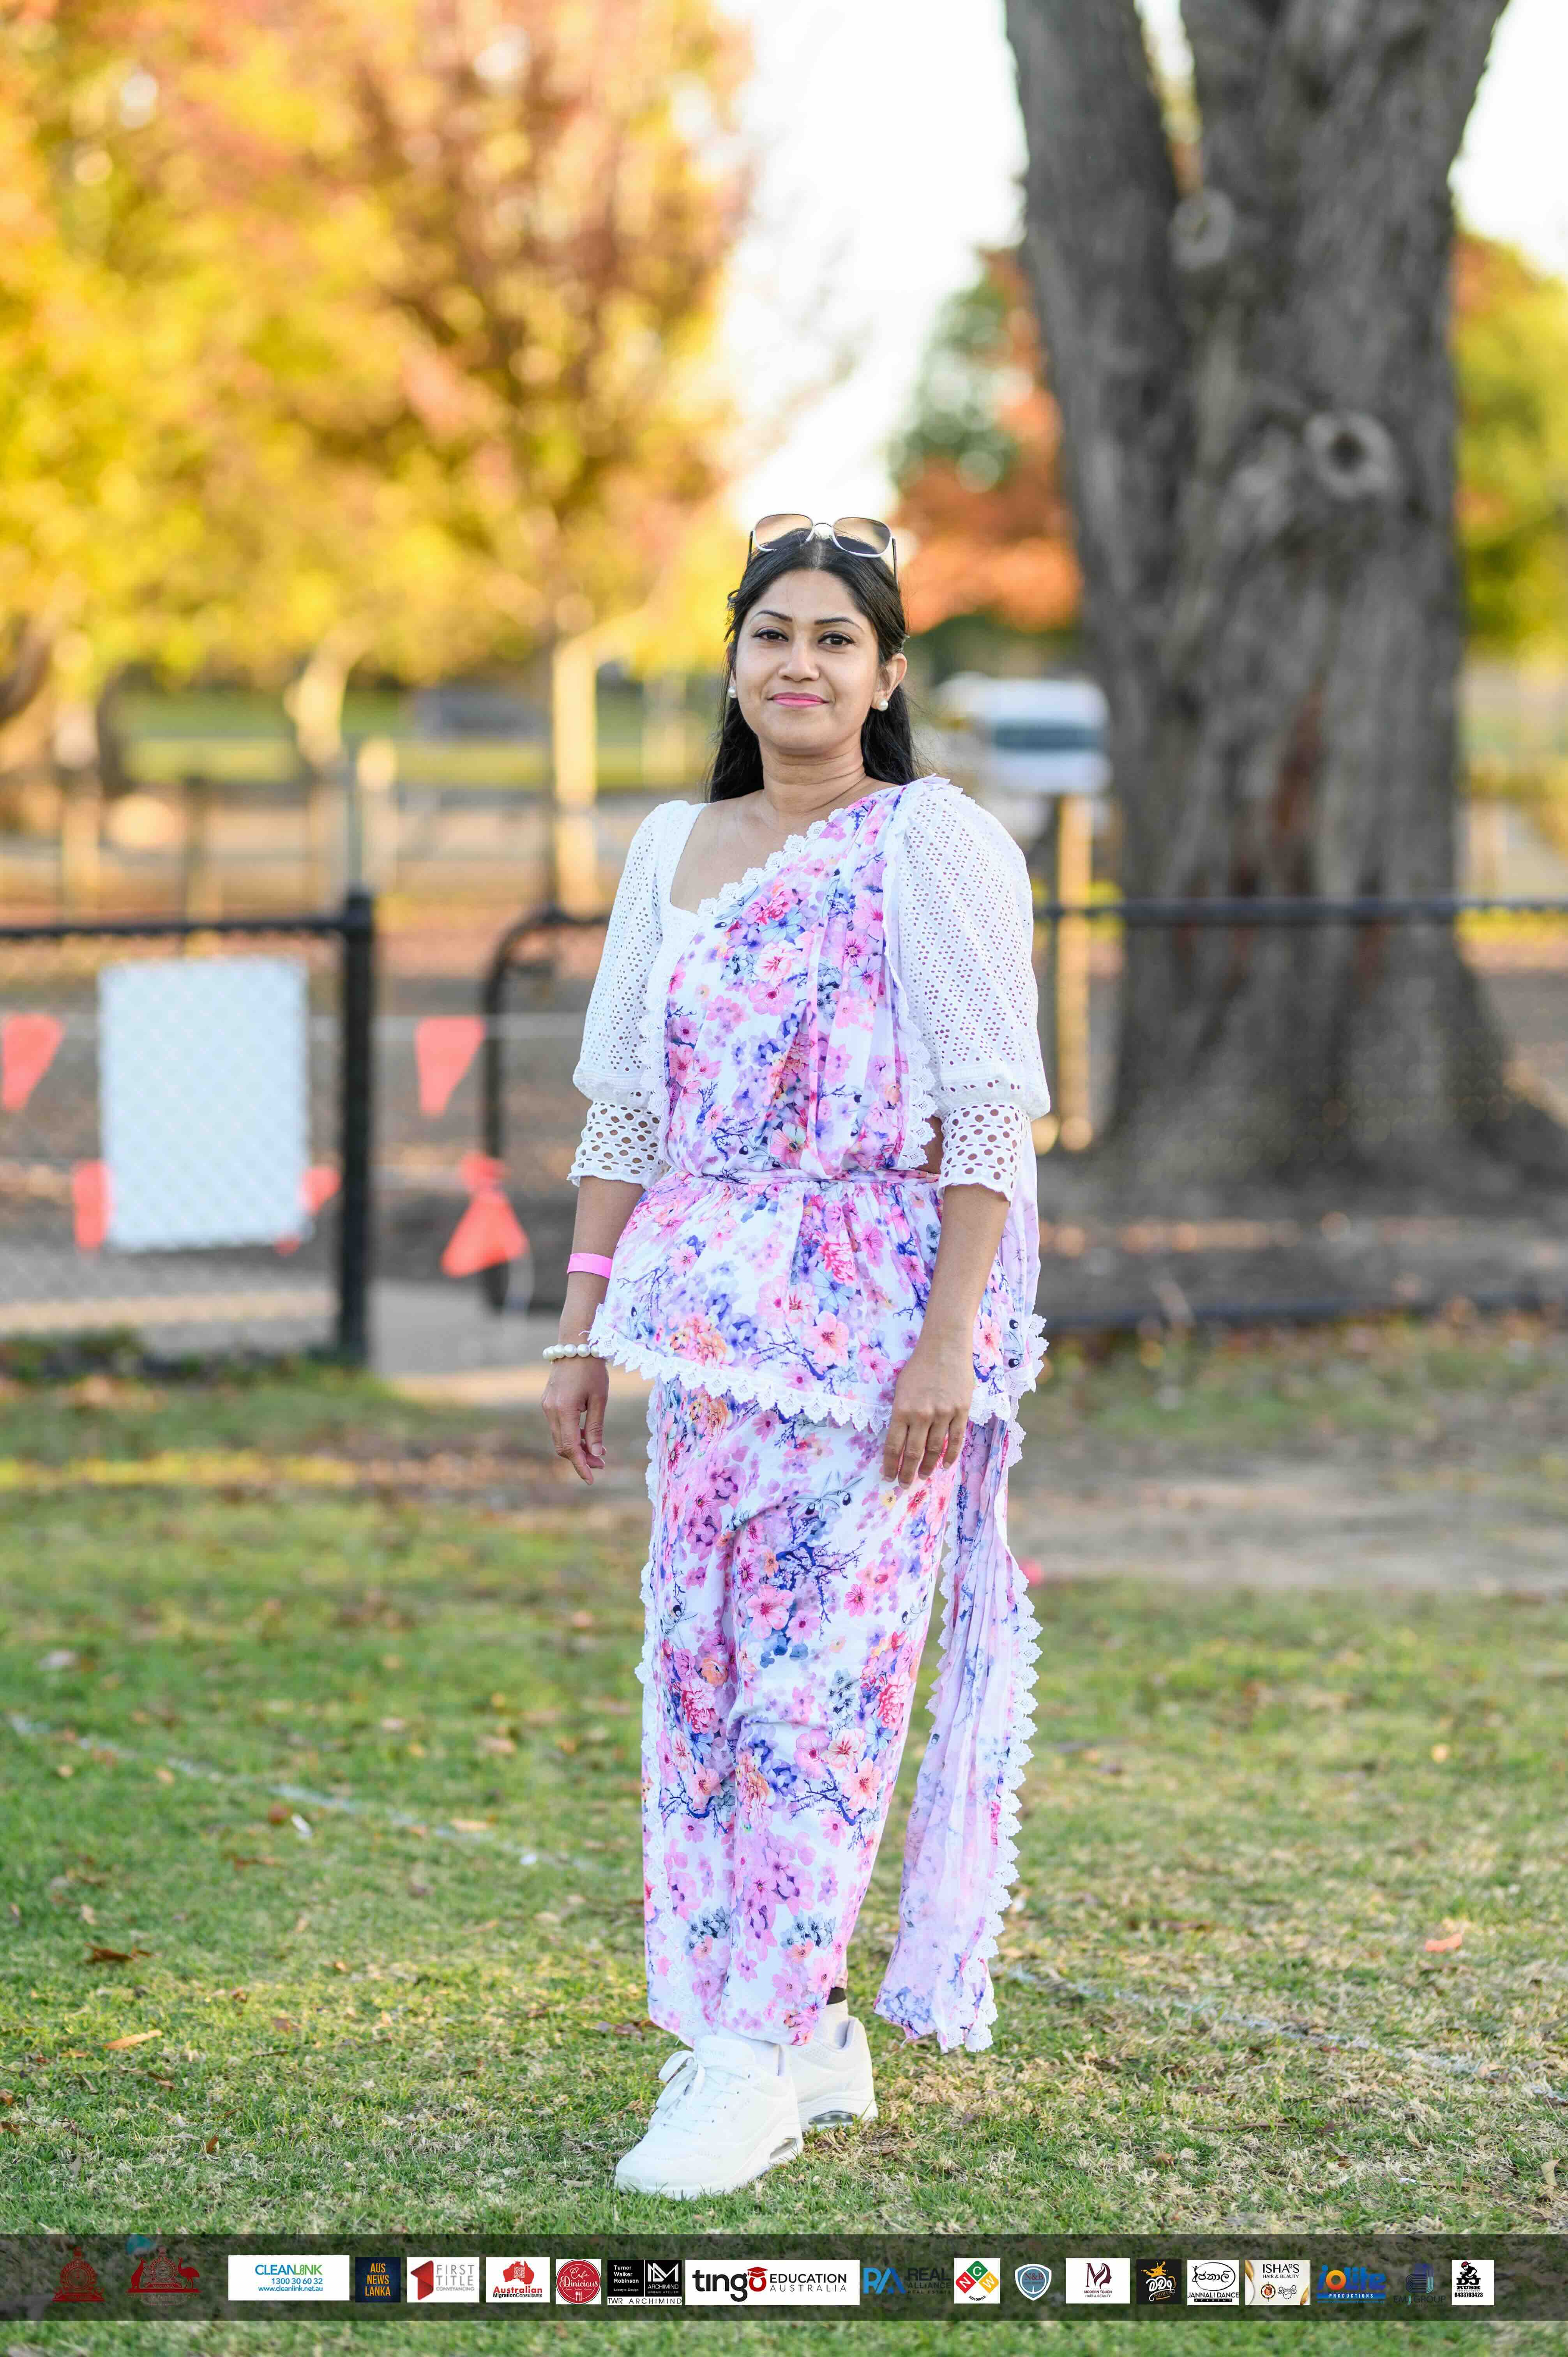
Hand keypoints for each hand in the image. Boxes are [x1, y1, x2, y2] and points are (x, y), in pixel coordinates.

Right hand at [543, 1354, 608, 1481]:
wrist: (575, 1345)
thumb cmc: (591, 1370)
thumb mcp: (599, 1400)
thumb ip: (596, 1428)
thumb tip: (597, 1454)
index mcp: (563, 1410)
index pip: (570, 1448)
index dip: (581, 1465)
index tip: (592, 1479)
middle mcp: (550, 1410)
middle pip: (563, 1446)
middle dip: (581, 1458)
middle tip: (602, 1463)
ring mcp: (546, 1406)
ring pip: (560, 1438)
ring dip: (577, 1447)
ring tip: (599, 1451)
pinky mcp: (548, 1403)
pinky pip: (559, 1426)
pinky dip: (572, 1435)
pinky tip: (587, 1437)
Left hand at [883, 1331, 972, 1485]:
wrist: (945, 1345)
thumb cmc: (919, 1365)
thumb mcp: (900, 1387)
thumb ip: (900, 1413)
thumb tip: (900, 1437)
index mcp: (902, 1409)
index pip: (893, 1445)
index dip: (890, 1464)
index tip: (888, 1476)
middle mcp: (922, 1415)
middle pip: (913, 1453)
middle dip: (907, 1472)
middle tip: (904, 1485)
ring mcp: (943, 1414)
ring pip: (935, 1449)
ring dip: (928, 1467)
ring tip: (923, 1477)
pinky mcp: (961, 1411)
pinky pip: (956, 1439)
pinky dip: (950, 1455)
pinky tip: (944, 1465)